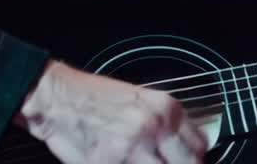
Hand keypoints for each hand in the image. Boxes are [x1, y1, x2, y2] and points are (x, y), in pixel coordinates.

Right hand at [16, 60, 206, 163]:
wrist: (56, 98)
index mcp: (166, 109)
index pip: (200, 145)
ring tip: (142, 162)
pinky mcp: (110, 163)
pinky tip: (122, 162)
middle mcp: (154, 128)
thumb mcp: (140, 101)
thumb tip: (181, 149)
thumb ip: (165, 124)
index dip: (196, 159)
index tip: (191, 162)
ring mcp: (133, 149)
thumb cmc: (93, 99)